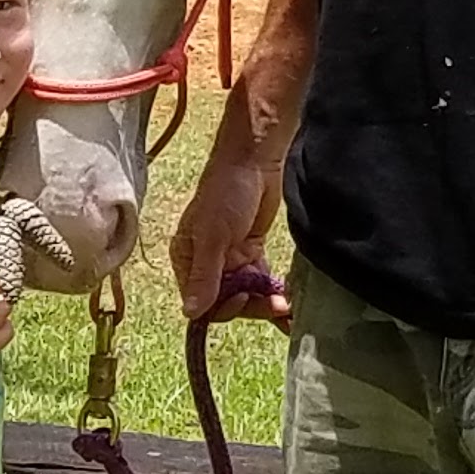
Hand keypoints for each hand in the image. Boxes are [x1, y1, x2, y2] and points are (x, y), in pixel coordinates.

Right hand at [169, 134, 282, 321]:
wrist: (254, 160)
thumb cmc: (226, 192)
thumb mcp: (213, 236)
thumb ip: (204, 276)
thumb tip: (190, 313)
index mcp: (187, 259)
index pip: (201, 300)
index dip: (224, 306)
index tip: (244, 299)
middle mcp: (206, 263)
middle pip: (226, 300)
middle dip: (251, 305)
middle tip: (277, 306)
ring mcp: (230, 259)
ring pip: (246, 294)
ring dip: (265, 301)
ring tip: (286, 305)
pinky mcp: (250, 252)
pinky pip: (259, 281)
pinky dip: (272, 291)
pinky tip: (287, 299)